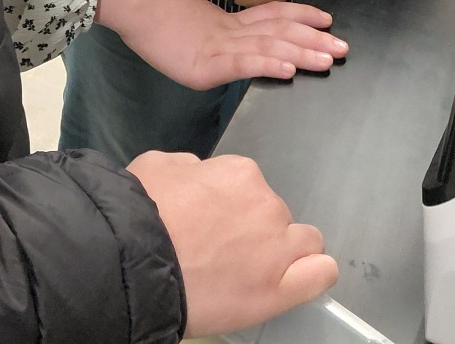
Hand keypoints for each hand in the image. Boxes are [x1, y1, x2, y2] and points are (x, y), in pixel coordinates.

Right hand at [96, 0, 348, 88]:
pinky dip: (270, 65)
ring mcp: (222, 46)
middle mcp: (231, 30)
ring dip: (303, 52)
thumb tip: (222, 48)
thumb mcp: (189, 28)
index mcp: (228, 22)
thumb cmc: (155, 18)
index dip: (302, 14)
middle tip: (344, 46)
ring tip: (328, 59)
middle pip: (281, 30)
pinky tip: (289, 70)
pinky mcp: (208, 64)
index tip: (326, 18)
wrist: (135, 5)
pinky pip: (245, 63)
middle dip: (315, 39)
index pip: (273, 14)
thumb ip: (211, 39)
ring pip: (271, 46)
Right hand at [128, 150, 336, 334]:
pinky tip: (295, 281)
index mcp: (240, 173)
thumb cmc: (139, 213)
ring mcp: (279, 246)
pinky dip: (313, 275)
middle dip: (253, 230)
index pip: (249, 189)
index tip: (210, 224)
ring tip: (250, 272)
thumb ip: (188, 168)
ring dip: (283, 252)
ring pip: (303, 242)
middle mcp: (266, 203)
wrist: (133, 261)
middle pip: (273, 216)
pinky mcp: (282, 288)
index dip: (230, 208)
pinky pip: (321, 273)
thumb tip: (198, 175)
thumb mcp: (157, 166)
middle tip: (220, 251)